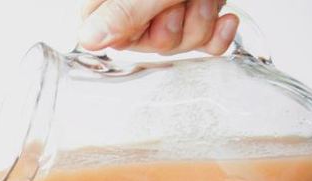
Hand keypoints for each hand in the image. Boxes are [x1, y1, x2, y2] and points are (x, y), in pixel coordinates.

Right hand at [79, 0, 238, 54]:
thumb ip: (123, 11)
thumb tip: (86, 38)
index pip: (106, 33)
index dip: (129, 33)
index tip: (146, 15)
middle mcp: (140, 1)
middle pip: (148, 43)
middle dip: (173, 28)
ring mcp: (171, 6)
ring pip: (178, 43)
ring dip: (199, 22)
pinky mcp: (200, 12)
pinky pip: (205, 44)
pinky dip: (218, 36)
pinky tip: (225, 20)